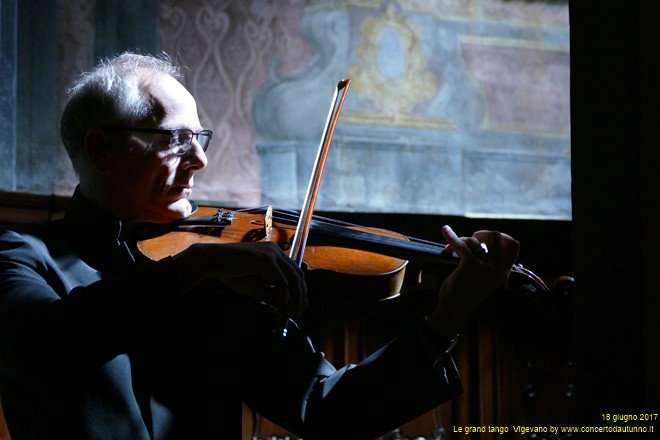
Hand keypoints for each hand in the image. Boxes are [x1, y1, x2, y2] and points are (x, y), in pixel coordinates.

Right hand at [173, 241, 307, 328]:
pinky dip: (283, 299)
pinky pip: (282, 283)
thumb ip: (271, 294)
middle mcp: (276, 251)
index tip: (301, 305)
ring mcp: (272, 254)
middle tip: (298, 314)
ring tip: (291, 315)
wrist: (211, 261)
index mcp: (274, 253)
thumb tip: (285, 308)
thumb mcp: (255, 287)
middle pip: (298, 275)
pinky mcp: (266, 260)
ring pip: (292, 280)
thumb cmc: (230, 272)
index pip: (294, 271)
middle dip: (300, 296)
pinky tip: (281, 311)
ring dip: (294, 300)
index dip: (300, 289)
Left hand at [427, 225, 519, 337]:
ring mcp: (485, 266)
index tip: (489, 239)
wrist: (455, 310)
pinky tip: (445, 231)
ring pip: (475, 241)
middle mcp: (497, 268)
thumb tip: (480, 243)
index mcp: (503, 272)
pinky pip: (460, 244)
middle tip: (472, 239)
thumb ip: (488, 264)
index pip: (514, 246)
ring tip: (451, 249)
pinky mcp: (470, 263)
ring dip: (462, 241)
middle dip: (484, 233)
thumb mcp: (485, 279)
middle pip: (497, 236)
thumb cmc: (466, 295)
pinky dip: (451, 236)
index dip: (503, 237)